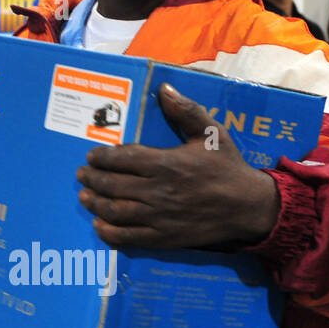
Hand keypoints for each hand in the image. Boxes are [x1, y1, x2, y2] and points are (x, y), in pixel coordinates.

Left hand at [76, 83, 278, 248]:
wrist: (247, 206)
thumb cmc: (227, 166)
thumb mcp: (211, 133)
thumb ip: (186, 111)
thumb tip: (164, 89)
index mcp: (166, 163)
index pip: (122, 159)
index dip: (102, 157)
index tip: (92, 156)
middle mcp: (158, 191)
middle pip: (112, 185)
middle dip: (92, 179)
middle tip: (82, 175)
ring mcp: (159, 217)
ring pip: (115, 212)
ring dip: (95, 204)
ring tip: (84, 197)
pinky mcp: (163, 238)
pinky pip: (128, 238)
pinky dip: (108, 232)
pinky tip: (99, 225)